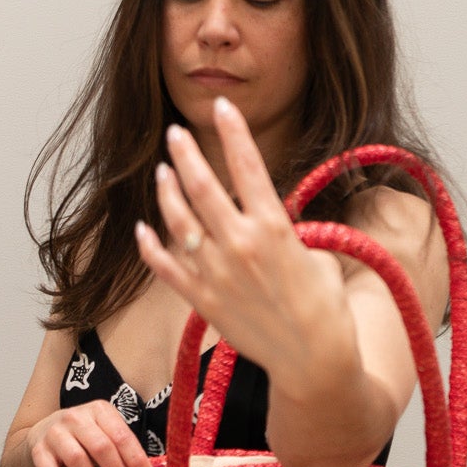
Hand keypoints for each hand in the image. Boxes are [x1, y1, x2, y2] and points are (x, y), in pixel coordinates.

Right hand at [27, 403, 156, 466]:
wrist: (44, 431)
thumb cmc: (86, 437)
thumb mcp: (106, 432)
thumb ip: (125, 449)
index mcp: (100, 410)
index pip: (122, 436)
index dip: (136, 461)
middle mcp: (76, 417)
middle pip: (102, 448)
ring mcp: (54, 433)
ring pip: (78, 460)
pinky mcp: (38, 451)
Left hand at [134, 96, 350, 393]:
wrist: (313, 359)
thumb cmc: (325, 307)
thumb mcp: (316, 254)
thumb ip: (286, 232)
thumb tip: (270, 222)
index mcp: (274, 227)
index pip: (248, 167)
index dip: (233, 133)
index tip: (222, 107)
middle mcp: (240, 245)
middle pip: (204, 188)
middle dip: (187, 155)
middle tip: (176, 134)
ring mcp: (217, 274)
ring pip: (180, 224)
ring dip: (168, 193)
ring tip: (161, 172)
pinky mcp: (204, 302)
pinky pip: (168, 270)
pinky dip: (151, 248)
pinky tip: (141, 229)